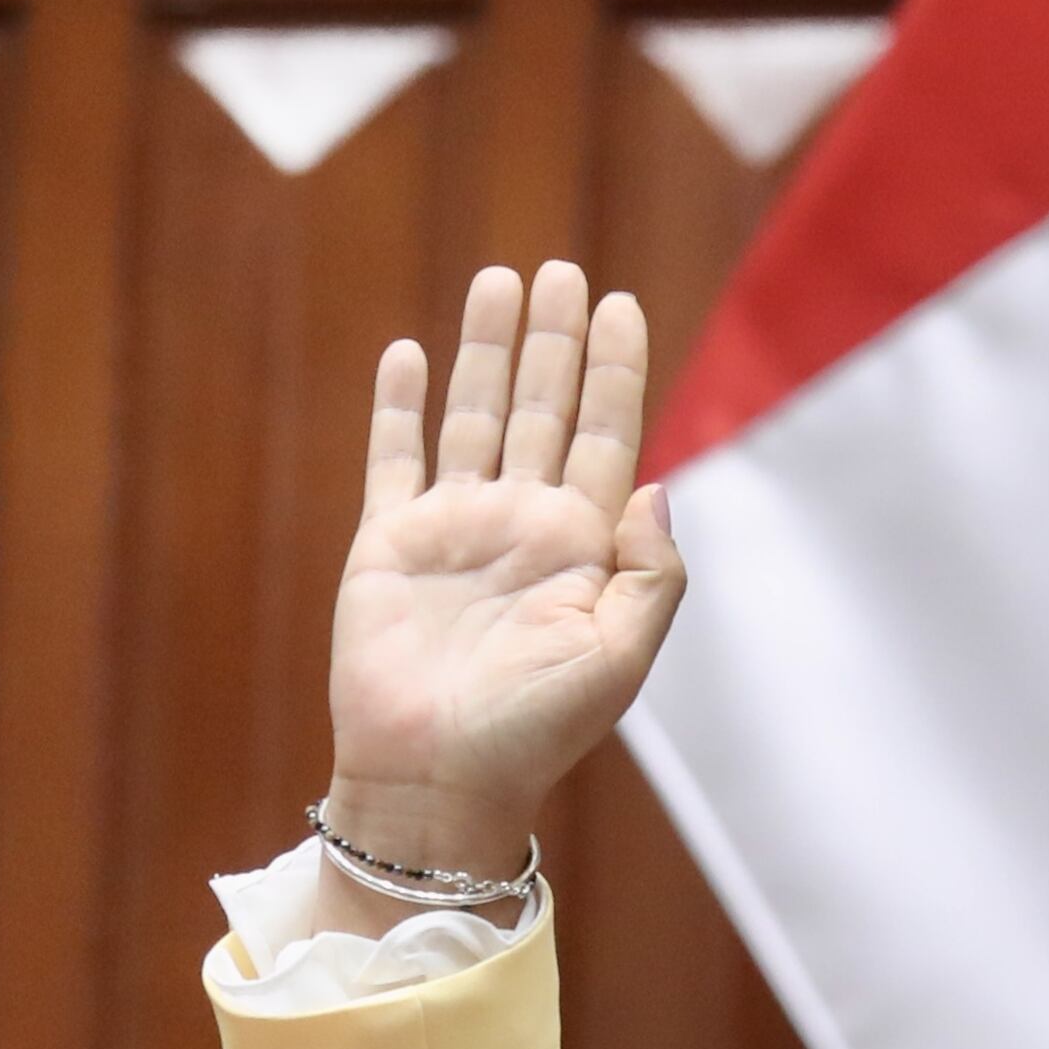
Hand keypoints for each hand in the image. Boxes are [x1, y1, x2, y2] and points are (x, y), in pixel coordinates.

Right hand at [318, 261, 686, 912]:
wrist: (436, 780)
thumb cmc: (533, 733)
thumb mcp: (618, 660)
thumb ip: (652, 575)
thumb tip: (658, 486)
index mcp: (583, 549)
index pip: (607, 435)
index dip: (616, 370)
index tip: (624, 304)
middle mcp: (522, 526)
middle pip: (545, 408)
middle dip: (555, 339)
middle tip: (562, 269)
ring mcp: (455, 529)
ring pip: (475, 415)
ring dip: (488, 350)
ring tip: (499, 281)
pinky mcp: (389, 543)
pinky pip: (395, 458)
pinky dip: (399, 405)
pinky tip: (410, 352)